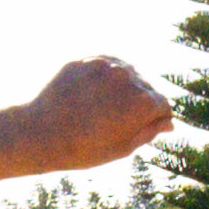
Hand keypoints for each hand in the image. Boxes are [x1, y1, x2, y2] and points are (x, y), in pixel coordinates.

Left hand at [19, 57, 172, 174]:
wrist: (39, 133)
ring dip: (122, 89)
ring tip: (102, 110)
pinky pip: (106, 67)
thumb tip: (169, 123)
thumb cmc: (82, 149)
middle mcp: (130, 77)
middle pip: (147, 89)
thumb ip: (150, 132)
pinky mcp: (88, 59)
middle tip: (116, 123)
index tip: (140, 130)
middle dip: (139, 104)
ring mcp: (108, 65)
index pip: (164, 106)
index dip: (156, 120)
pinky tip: (92, 96)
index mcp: (143, 102)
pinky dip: (105, 79)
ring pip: (127, 75)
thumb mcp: (121, 149)